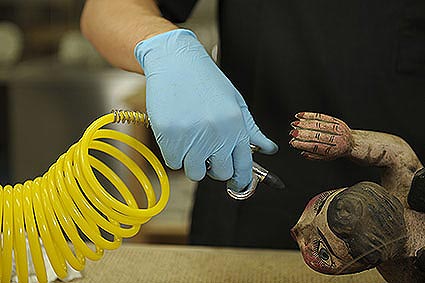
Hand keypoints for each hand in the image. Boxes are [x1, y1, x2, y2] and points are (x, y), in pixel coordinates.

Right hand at [135, 29, 277, 190]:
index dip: (241, 181)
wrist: (175, 61)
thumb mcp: (235, 103)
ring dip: (193, 162)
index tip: (238, 185)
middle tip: (209, 153)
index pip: (243, 167)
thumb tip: (270, 150)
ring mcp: (191, 137)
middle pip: (220, 174)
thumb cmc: (207, 81)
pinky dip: (175, 154)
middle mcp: (215, 134)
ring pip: (195, 172)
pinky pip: (174, 162)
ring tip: (192, 141)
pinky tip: (177, 135)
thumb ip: (251, 130)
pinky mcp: (168, 137)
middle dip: (215, 168)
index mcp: (235, 126)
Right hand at [289, 112, 352, 159]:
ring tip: (294, 124)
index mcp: (334, 150)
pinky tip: (300, 116)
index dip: (303, 144)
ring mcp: (337, 128)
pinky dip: (309, 115)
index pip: (316, 147)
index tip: (293, 143)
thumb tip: (302, 153)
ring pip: (318, 124)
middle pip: (317, 135)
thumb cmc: (337, 150)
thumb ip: (314, 156)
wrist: (352, 143)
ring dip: (304, 124)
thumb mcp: (327, 157)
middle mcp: (336, 138)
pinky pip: (321, 116)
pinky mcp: (335, 120)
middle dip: (303, 134)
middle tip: (292, 133)